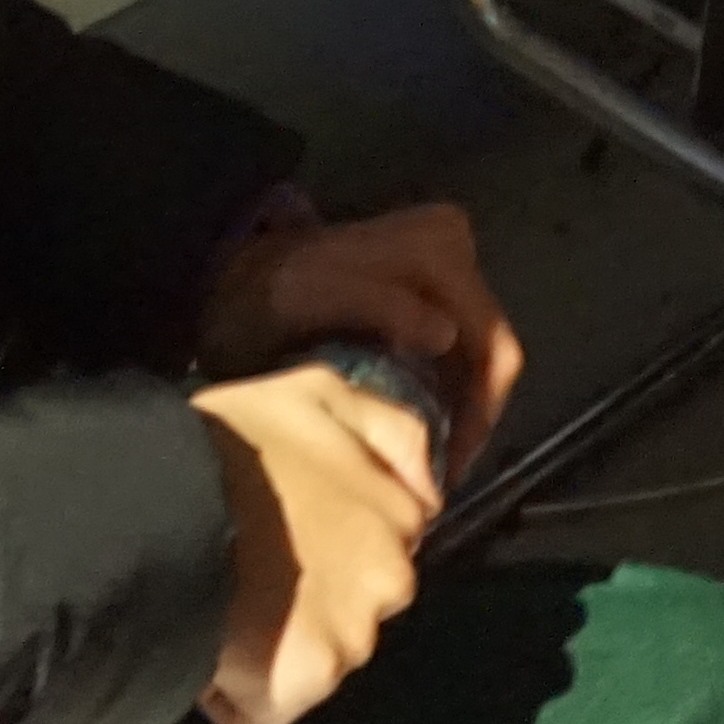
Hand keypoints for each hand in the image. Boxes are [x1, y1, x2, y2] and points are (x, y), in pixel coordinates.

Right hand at [191, 360, 435, 723]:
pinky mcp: (307, 678)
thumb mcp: (320, 392)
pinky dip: (242, 692)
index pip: (386, 545)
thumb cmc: (229, 446)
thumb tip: (429, 483)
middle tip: (249, 573)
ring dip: (274, 646)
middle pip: (355, 607)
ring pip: (316, 658)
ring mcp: (354, 632)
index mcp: (400, 510)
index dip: (330, 541)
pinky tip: (213, 648)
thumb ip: (388, 430)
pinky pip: (271, 706)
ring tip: (223, 606)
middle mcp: (392, 575)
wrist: (163, 510)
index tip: (285, 533)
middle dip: (310, 599)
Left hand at [196, 203, 526, 475]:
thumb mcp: (310, 296)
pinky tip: (416, 425)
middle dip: (470, 417)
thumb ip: (378, 305)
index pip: (489, 344)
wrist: (234, 275)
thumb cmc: (267, 294)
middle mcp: (454, 247)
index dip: (476, 416)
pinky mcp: (431, 285)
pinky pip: (458, 346)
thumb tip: (445, 336)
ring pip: (477, 354)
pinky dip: (445, 390)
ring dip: (458, 408)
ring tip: (424, 460)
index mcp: (437, 249)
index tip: (442, 472)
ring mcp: (445, 264)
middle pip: (489, 352)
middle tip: (435, 476)